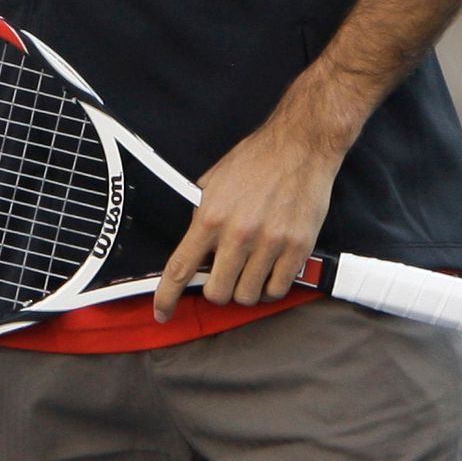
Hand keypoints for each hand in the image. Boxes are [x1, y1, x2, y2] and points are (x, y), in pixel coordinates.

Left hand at [152, 119, 341, 321]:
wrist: (298, 147)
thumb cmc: (255, 161)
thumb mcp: (212, 182)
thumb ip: (201, 215)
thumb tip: (193, 245)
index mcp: (211, 216)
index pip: (181, 267)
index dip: (167, 297)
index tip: (162, 313)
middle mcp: (238, 234)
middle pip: (218, 293)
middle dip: (216, 290)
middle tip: (223, 276)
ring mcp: (269, 244)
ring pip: (248, 296)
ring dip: (245, 289)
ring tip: (249, 269)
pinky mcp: (297, 249)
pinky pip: (277, 290)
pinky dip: (271, 287)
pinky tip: (269, 270)